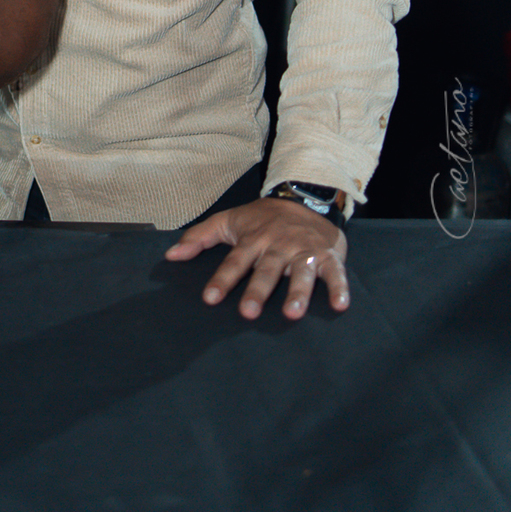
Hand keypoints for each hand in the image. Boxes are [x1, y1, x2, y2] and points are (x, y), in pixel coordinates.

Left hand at [164, 196, 348, 320]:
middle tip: (248, 312)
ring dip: (298, 292)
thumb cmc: (262, 218)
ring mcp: (304, 251)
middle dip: (258, 290)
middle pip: (267, 270)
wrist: (304, 198)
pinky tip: (340, 305)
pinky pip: (335, 273)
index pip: (234, 261)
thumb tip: (170, 255)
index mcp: (253, 240)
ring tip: (292, 313)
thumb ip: (199, 237)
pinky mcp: (328, 256)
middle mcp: (278, 246)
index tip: (210, 298)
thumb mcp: (229, 221)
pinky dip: (340, 288)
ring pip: (301, 273)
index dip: (222, 279)